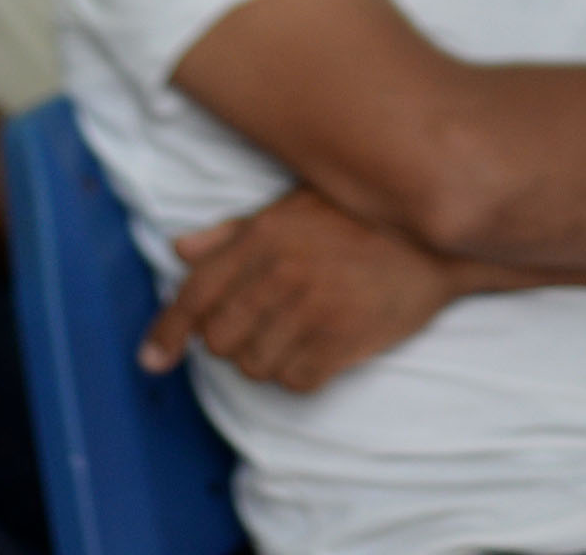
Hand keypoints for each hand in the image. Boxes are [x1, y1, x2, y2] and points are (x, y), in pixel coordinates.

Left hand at [140, 188, 475, 391]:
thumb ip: (231, 233)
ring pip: (255, 366)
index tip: (151, 360)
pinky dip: (298, 374)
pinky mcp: (343, 340)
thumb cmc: (361, 216)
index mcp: (263, 235)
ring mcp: (312, 309)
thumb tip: (179, 251)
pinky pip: (296, 381)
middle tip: (255, 328)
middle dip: (228, 341)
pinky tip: (315, 350)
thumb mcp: (292, 205)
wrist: (435, 236)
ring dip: (265, 359)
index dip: (166, 332)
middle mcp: (281, 273)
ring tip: (292, 333)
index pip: (195, 293)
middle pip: (220, 338)